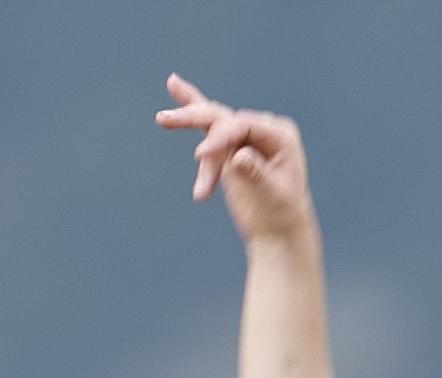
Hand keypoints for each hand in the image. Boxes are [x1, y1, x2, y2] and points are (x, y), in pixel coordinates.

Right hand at [156, 76, 311, 239]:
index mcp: (279, 135)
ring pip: (212, 121)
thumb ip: (256, 173)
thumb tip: (239, 156)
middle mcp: (262, 129)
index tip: (200, 155)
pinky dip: (191, 109)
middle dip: (195, 119)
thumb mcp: (271, 194)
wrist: (276, 229)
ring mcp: (245, 136)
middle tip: (165, 120)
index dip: (220, 137)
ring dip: (187, 124)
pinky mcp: (229, 146)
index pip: (244, 125)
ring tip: (162, 119)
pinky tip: (173, 84)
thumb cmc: (279, 212)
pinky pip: (208, 125)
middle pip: (224, 117)